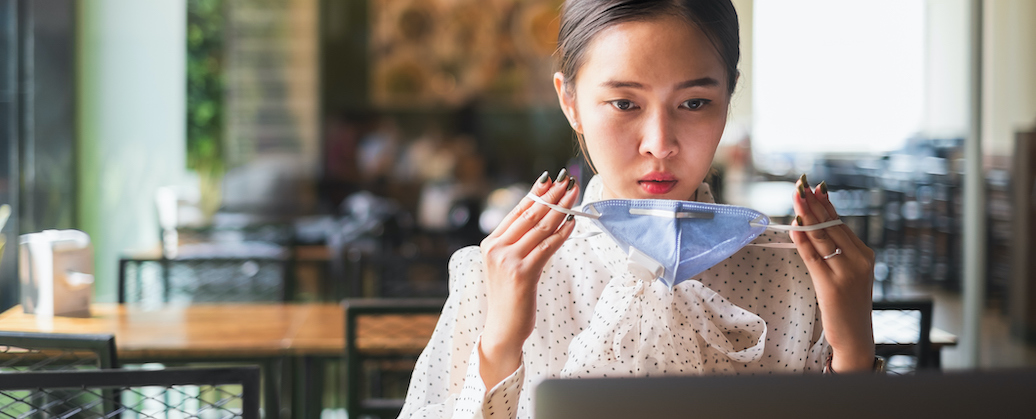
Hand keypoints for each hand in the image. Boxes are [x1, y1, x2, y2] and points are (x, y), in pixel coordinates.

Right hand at [479, 169, 579, 387]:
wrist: (503, 328)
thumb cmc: (510, 296)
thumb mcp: (508, 264)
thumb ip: (518, 242)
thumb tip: (543, 214)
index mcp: (490, 243)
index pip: (517, 211)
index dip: (536, 193)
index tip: (551, 179)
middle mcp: (496, 249)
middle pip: (530, 215)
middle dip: (551, 196)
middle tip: (566, 180)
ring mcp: (507, 261)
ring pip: (540, 228)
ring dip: (560, 209)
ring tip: (573, 195)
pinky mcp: (522, 273)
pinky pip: (547, 247)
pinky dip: (562, 234)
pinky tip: (572, 223)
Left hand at [790, 175, 875, 372]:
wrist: (855, 336)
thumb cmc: (847, 304)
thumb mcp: (848, 273)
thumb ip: (836, 251)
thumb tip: (812, 224)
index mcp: (865, 255)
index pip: (841, 223)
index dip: (825, 204)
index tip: (814, 186)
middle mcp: (859, 260)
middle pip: (831, 226)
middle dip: (814, 204)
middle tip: (800, 185)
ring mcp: (847, 273)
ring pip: (823, 238)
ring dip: (807, 215)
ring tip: (796, 198)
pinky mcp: (832, 286)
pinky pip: (814, 257)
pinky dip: (803, 241)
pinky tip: (794, 227)